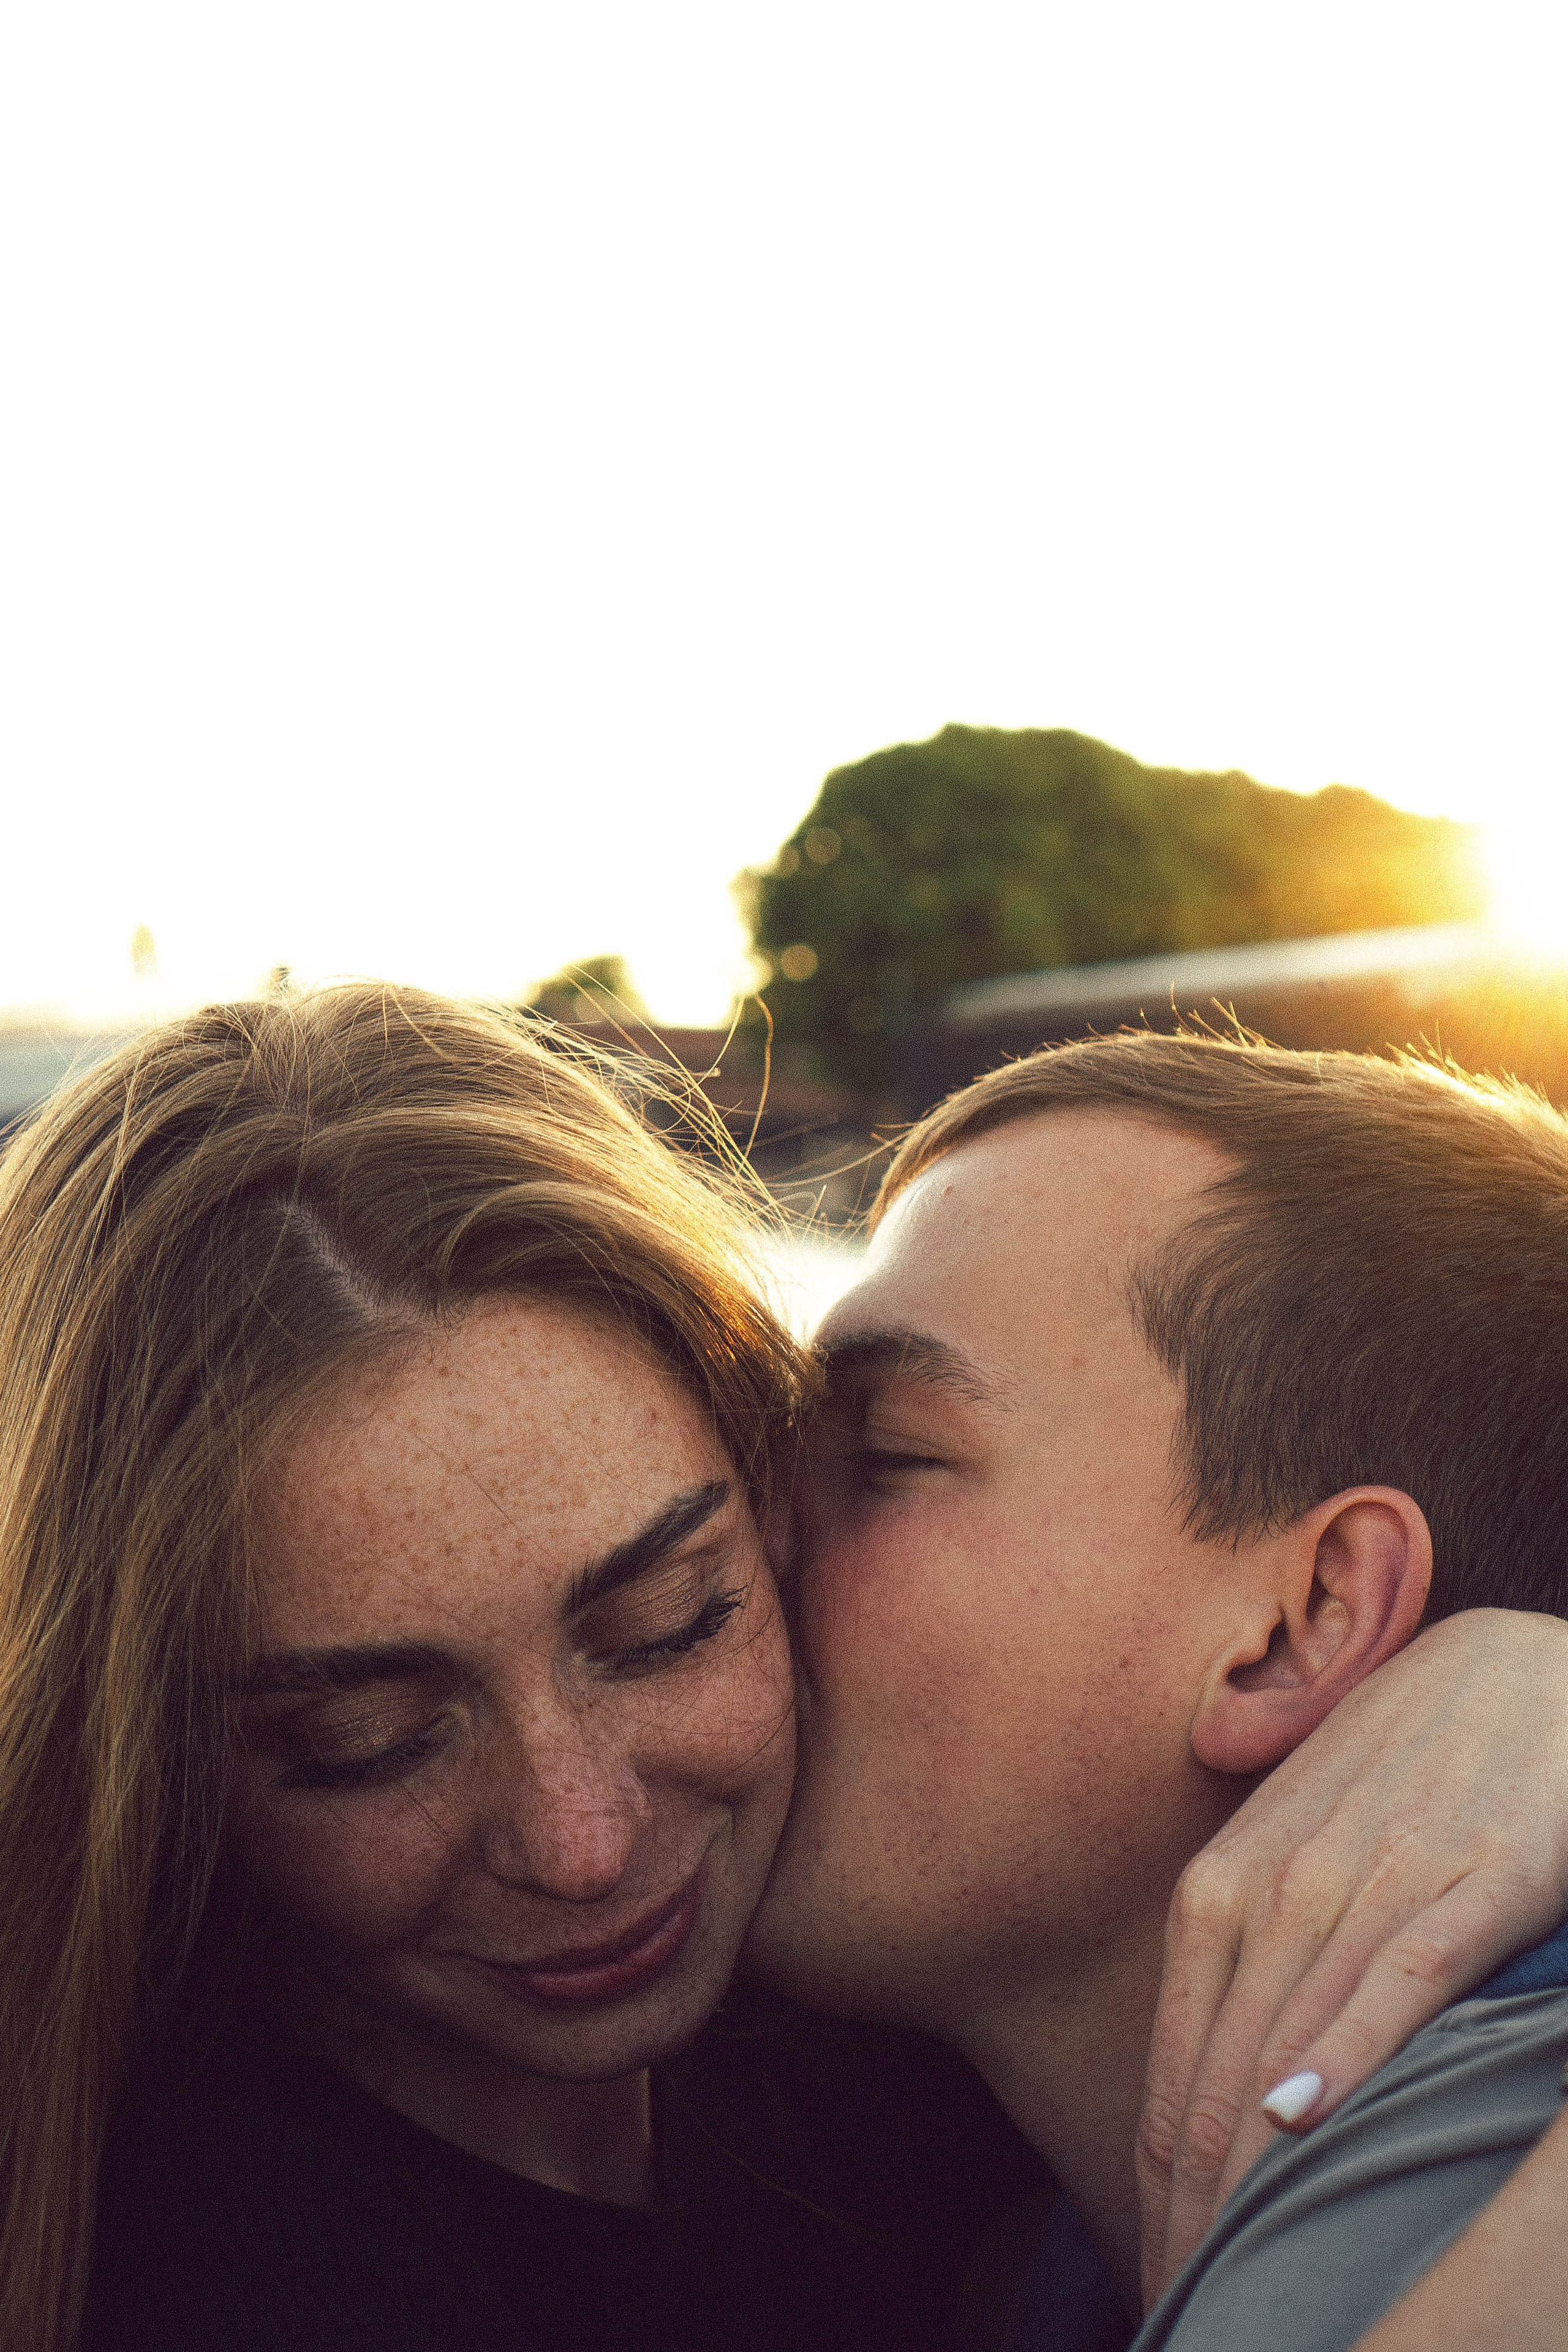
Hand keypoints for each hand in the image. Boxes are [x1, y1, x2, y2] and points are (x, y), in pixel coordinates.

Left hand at [1137, 1607, 1567, 2306]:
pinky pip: (1401, 1975)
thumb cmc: (1405, 1763)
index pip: (1174, 2050)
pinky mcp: (1478, 1875)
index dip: (1158, 2172)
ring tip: (1235, 2266)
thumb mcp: (1299, 1840)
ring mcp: (1382, 1875)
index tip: (1156, 2266)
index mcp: (1230, 1877)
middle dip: (1196, 2198)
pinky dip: (1351, 2047)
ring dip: (1257, 2163)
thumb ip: (1249, 1926)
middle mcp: (1286, 1878)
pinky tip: (1309, 2121)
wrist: (1523, 1670)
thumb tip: (1204, 2035)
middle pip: (1221, 2066)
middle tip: (1191, 2300)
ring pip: (1294, 2036)